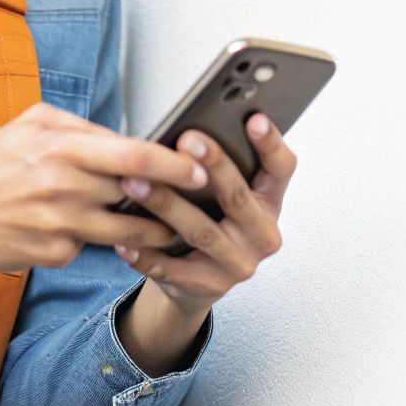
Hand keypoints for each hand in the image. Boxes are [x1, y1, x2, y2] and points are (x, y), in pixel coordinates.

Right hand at [0, 102, 207, 274]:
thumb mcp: (32, 123)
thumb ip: (82, 127)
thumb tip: (125, 137)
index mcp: (62, 148)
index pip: (135, 155)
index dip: (175, 165)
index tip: (200, 170)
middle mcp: (64, 188)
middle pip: (137, 196)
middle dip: (170, 200)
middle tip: (196, 200)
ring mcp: (60, 226)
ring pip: (125, 231)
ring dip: (152, 230)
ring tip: (168, 225)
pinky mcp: (54, 255)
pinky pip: (91, 247)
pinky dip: (98, 240)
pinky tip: (92, 231)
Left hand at [112, 112, 295, 315]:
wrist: (200, 280)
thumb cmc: (211, 220)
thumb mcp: (224, 194)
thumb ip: (217, 167)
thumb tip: (187, 129)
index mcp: (270, 201)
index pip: (281, 168)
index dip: (270, 143)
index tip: (253, 118)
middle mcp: (262, 234)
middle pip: (238, 197)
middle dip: (212, 165)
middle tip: (186, 139)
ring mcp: (239, 264)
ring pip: (202, 231)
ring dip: (167, 205)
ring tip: (135, 183)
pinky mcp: (210, 287)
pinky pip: (174, 269)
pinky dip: (146, 254)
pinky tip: (124, 241)